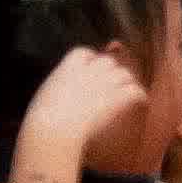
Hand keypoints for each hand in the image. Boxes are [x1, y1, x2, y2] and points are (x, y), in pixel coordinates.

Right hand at [11, 46, 140, 176]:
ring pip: (125, 74)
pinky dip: (139, 97)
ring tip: (125, 95)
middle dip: (110, 72)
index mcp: (69, 65)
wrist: (55, 129)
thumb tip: (60, 92)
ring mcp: (106, 81)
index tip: (90, 71)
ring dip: (126, 84)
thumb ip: (57, 86)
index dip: (90, 61)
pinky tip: (139, 103)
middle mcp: (90, 69)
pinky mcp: (118, 97)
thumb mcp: (44, 94)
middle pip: (108, 61)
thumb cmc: (42, 118)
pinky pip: (135, 91)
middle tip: (111, 87)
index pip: (85, 53)